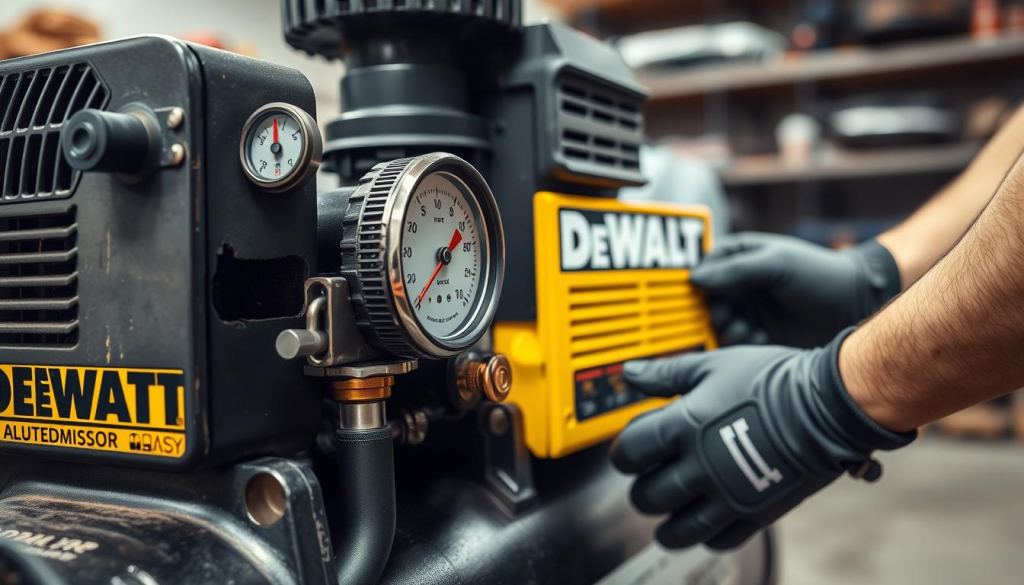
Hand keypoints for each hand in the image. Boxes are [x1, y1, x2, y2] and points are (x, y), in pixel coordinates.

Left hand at [610, 330, 913, 549]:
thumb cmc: (772, 380)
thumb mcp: (712, 365)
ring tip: (667, 515)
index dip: (623, 454)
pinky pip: (717, 539)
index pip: (630, 452)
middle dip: (642, 490)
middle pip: (647, 496)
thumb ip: (666, 374)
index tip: (630, 453)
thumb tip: (629, 372)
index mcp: (684, 427)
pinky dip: (704, 535)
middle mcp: (700, 466)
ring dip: (665, 524)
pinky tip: (704, 521)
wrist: (827, 405)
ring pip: (677, 529)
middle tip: (650, 481)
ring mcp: (727, 495)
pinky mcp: (755, 514)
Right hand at [692, 233, 900, 347]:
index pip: (704, 267)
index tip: (697, 294)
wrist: (856, 305)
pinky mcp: (759, 336)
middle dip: (712, 311)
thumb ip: (736, 270)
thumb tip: (695, 278)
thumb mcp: (777, 264)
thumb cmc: (820, 274)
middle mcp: (740, 286)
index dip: (696, 281)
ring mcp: (749, 312)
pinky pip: (736, 345)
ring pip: (718, 325)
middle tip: (727, 316)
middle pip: (706, 301)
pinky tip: (760, 339)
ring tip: (746, 329)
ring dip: (727, 329)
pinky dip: (742, 344)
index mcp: (741, 259)